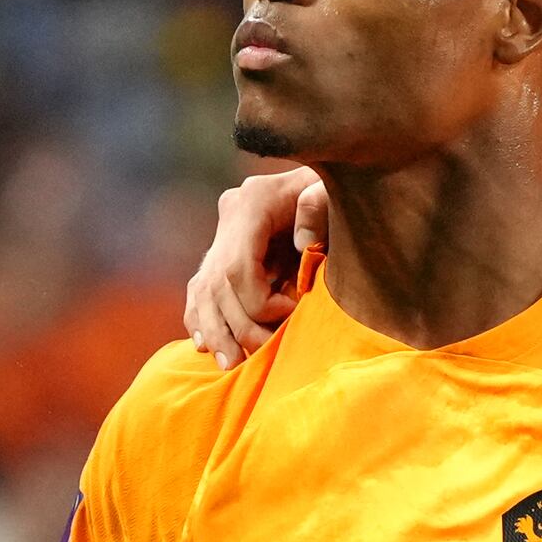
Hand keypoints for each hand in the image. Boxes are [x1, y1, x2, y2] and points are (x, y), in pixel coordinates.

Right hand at [185, 168, 327, 366]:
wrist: (333, 176)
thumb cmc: (341, 187)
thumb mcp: (333, 189)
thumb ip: (318, 207)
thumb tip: (305, 247)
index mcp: (250, 202)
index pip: (237, 268)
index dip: (259, 302)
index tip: (292, 310)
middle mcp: (229, 217)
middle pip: (217, 287)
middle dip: (239, 327)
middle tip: (267, 353)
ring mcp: (223, 234)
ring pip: (203, 292)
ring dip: (215, 332)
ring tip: (230, 365)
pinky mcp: (223, 251)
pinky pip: (200, 291)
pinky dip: (202, 320)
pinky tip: (205, 346)